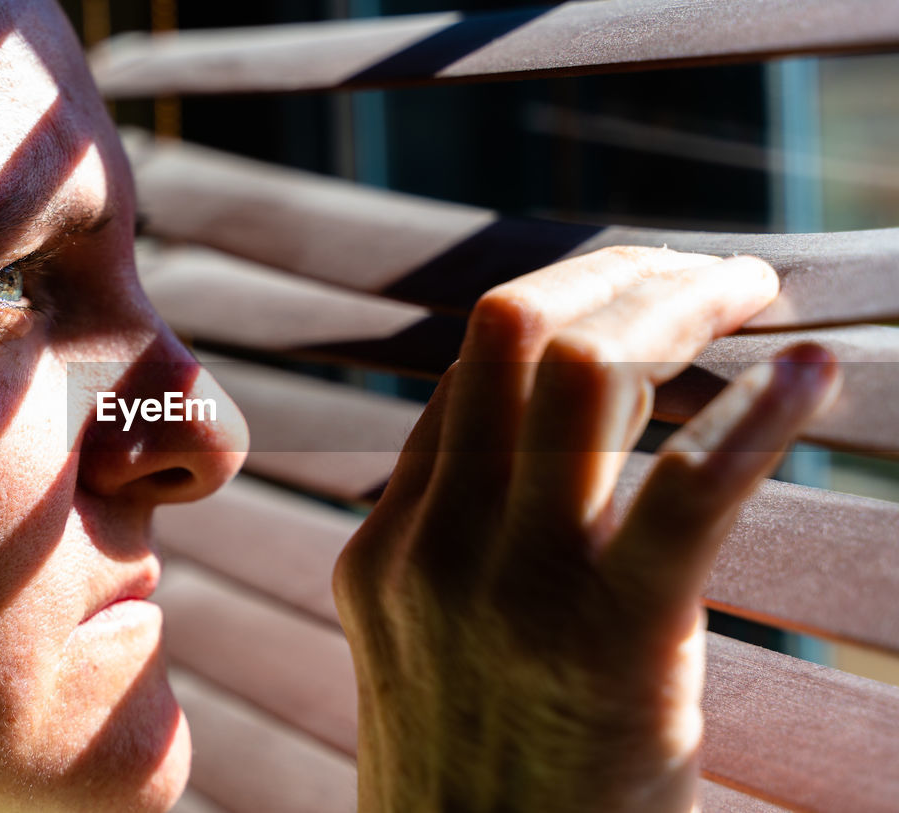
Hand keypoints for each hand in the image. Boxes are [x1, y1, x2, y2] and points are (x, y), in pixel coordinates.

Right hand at [332, 247, 839, 812]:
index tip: (641, 302)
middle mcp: (431, 545)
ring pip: (584, 371)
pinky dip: (759, 417)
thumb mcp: (426, 660)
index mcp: (387, 550)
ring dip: (678, 304)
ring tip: (749, 295)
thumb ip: (454, 558)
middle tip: (707, 277)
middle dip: (617, 274)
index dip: (562, 311)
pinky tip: (811, 373)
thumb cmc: (476, 796)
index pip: (469, 375)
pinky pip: (688, 491)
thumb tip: (529, 469)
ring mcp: (505, 586)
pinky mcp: (608, 641)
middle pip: (510, 330)